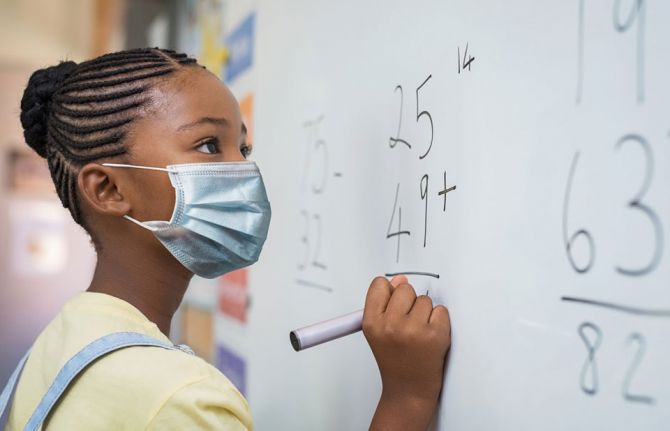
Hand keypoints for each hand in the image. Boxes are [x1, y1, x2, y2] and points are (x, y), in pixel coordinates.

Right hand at [363, 275, 450, 430]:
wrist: (409, 390)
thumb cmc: (395, 360)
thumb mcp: (379, 331)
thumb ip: (386, 303)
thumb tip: (400, 279)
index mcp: (372, 323)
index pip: (380, 285)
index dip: (389, 293)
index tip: (393, 305)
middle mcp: (390, 325)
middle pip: (405, 288)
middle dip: (409, 303)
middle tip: (408, 325)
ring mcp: (413, 330)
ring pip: (425, 300)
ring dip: (425, 314)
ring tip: (419, 334)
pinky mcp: (435, 335)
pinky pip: (441, 311)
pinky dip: (440, 322)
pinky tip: (431, 337)